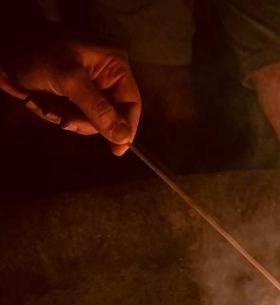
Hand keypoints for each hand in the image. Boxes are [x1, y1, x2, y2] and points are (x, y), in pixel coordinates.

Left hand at [0, 28, 140, 155]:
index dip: (126, 128)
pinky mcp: (72, 92)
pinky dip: (57, 114)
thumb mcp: (69, 80)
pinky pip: (75, 115)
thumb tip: (124, 138)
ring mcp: (88, 84)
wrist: (2, 45)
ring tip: (47, 108)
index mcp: (113, 64)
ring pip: (91, 118)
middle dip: (86, 121)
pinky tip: (42, 103)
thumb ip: (98, 110)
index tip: (117, 150)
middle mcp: (105, 74)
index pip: (131, 103)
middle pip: (111, 115)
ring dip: (67, 118)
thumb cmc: (37, 52)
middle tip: (65, 121)